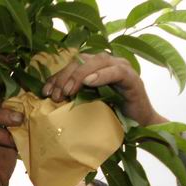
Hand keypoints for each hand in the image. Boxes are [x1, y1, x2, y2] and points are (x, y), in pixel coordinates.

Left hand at [42, 52, 167, 126]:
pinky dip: (102, 75)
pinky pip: (116, 71)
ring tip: (68, 91)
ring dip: (79, 75)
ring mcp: (122, 68)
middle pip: (83, 60)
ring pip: (98, 61)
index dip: (57, 76)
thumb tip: (50, 97)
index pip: (73, 64)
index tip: (45, 91)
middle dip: (65, 76)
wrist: (139, 126)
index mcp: (96, 67)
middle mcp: (109, 63)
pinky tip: (89, 82)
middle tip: (55, 94)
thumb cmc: (113, 115)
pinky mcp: (133, 78)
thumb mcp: (87, 105)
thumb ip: (74, 96)